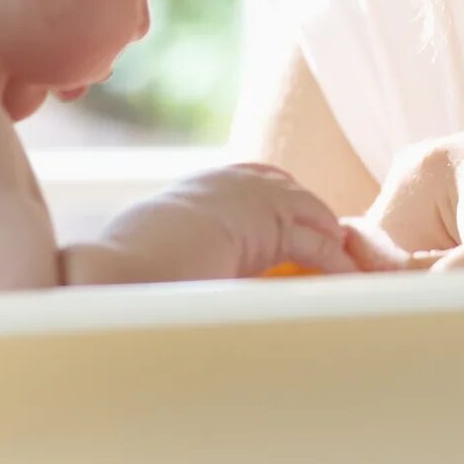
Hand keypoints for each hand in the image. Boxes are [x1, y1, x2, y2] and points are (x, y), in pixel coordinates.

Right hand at [82, 164, 389, 283]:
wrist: (112, 279)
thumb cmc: (121, 276)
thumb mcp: (157, 249)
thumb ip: (187, 249)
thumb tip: (191, 274)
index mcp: (199, 186)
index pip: (259, 185)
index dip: (285, 212)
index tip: (304, 237)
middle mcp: (226, 181)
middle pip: (292, 194)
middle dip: (316, 222)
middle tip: (336, 253)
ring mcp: (247, 198)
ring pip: (310, 218)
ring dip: (332, 245)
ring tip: (351, 271)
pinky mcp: (266, 226)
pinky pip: (315, 245)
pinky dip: (334, 264)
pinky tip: (346, 282)